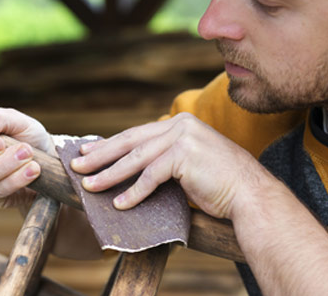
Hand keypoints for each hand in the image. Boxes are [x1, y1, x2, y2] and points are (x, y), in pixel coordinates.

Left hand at [70, 112, 274, 218]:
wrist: (251, 195)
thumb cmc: (219, 184)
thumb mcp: (187, 164)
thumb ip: (164, 159)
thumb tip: (130, 168)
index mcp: (180, 123)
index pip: (136, 134)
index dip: (109, 145)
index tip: (87, 152)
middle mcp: (180, 125)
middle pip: (130, 142)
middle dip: (100, 155)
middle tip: (76, 165)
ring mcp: (183, 137)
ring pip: (136, 159)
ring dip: (109, 175)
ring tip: (89, 186)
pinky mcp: (184, 155)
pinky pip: (151, 176)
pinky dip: (134, 192)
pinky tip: (120, 204)